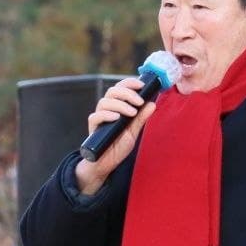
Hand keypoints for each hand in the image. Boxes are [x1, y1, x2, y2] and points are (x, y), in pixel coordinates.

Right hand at [74, 77, 156, 193]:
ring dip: (120, 104)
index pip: (121, 87)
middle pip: (112, 91)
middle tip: (139, 102)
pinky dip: (106, 114)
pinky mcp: (93, 127)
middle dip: (127, 93)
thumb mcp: (134, 131)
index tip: (142, 85)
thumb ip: (141, 118)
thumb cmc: (119, 146)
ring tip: (131, 113)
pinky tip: (116, 118)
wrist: (107, 163)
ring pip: (104, 102)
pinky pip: (96, 116)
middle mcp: (107, 109)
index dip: (130, 83)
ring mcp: (99, 117)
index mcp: (117, 106)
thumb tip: (152, 104)